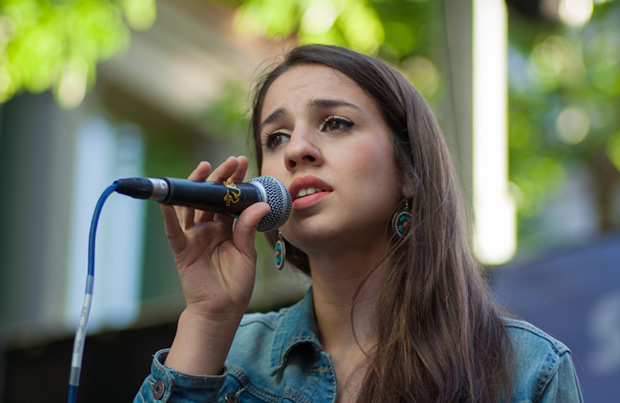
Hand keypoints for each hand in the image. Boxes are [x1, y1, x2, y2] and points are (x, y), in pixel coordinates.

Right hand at [161, 155, 269, 320]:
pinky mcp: (182, 250)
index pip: (229, 199)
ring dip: (196, 186)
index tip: (242, 163)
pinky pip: (174, 231)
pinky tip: (169, 201)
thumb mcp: (247, 253)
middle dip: (219, 178)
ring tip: (204, 167)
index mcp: (226, 228)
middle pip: (210, 198)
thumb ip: (248, 228)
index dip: (234, 181)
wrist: (222, 310)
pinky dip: (169, 216)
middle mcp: (208, 228)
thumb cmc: (236, 284)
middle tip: (230, 162)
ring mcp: (194, 237)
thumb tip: (259, 204)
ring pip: (191, 206)